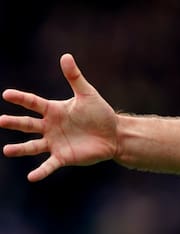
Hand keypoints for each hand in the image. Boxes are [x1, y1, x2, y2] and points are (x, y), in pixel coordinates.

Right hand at [1, 53, 118, 181]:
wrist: (114, 134)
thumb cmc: (100, 113)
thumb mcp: (87, 94)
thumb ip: (74, 77)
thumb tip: (65, 56)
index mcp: (54, 110)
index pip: (33, 103)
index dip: (21, 98)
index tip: (7, 94)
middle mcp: (50, 127)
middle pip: (28, 125)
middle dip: (14, 123)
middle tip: (1, 121)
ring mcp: (55, 143)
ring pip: (33, 146)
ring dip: (20, 149)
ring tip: (6, 150)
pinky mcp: (64, 157)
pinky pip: (49, 165)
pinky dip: (41, 171)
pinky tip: (31, 177)